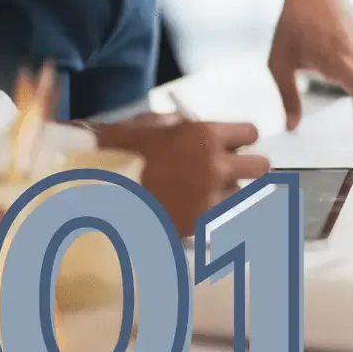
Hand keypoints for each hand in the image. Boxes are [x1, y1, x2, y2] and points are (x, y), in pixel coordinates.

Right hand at [94, 118, 270, 236]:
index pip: (251, 133)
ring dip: (227, 194)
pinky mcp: (200, 226)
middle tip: (230, 170)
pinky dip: (213, 218)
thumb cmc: (115, 153)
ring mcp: (210, 199)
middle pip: (261, 167)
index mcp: (204, 135)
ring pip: (241, 196)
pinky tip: (195, 214)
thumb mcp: (147, 125)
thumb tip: (195, 127)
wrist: (91, 195)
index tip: (234, 144)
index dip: (242, 138)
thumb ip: (179, 125)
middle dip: (248, 167)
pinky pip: (222, 221)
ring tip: (203, 196)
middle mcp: (216, 166)